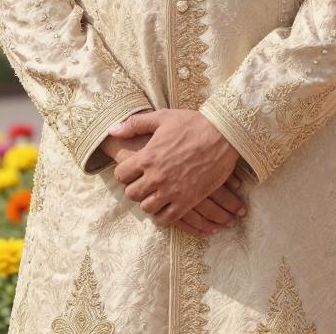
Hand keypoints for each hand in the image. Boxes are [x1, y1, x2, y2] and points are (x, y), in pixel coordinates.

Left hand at [106, 109, 244, 232]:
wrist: (223, 135)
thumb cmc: (192, 123)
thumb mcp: (162, 117)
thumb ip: (135, 124)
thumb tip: (113, 129)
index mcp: (148, 157)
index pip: (121, 175)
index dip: (125, 172)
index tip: (132, 170)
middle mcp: (156, 177)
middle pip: (132, 194)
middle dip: (135, 188)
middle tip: (144, 182)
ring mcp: (172, 191)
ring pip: (148, 208)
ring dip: (149, 201)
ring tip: (155, 193)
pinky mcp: (187, 201)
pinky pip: (167, 218)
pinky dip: (164, 214)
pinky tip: (167, 205)